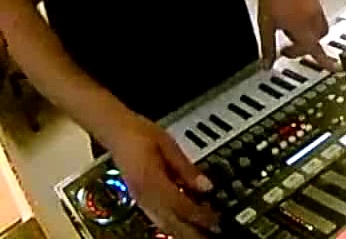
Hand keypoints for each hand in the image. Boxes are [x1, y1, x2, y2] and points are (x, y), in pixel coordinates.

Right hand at [102, 113, 219, 238]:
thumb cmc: (139, 134)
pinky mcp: (139, 199)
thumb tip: (207, 186)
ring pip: (163, 223)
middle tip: (211, 233)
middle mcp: (143, 194)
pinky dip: (171, 223)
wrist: (115, 131)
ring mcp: (139, 199)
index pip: (179, 205)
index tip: (216, 220)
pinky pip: (156, 217)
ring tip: (200, 234)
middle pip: (171, 220)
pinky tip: (182, 226)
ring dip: (182, 231)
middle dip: (192, 230)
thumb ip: (187, 168)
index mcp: (150, 180)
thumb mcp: (168, 145)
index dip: (199, 215)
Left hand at [257, 0, 336, 69]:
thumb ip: (267, 47)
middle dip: (304, 47)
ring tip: (290, 33)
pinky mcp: (315, 2)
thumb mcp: (265, 26)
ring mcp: (316, 9)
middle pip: (317, 41)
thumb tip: (267, 64)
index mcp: (302, 27)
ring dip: (308, 36)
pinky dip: (309, 25)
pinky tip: (294, 20)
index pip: (315, 49)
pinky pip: (319, 19)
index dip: (325, 61)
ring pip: (320, 30)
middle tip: (287, 48)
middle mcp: (313, 18)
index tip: (333, 67)